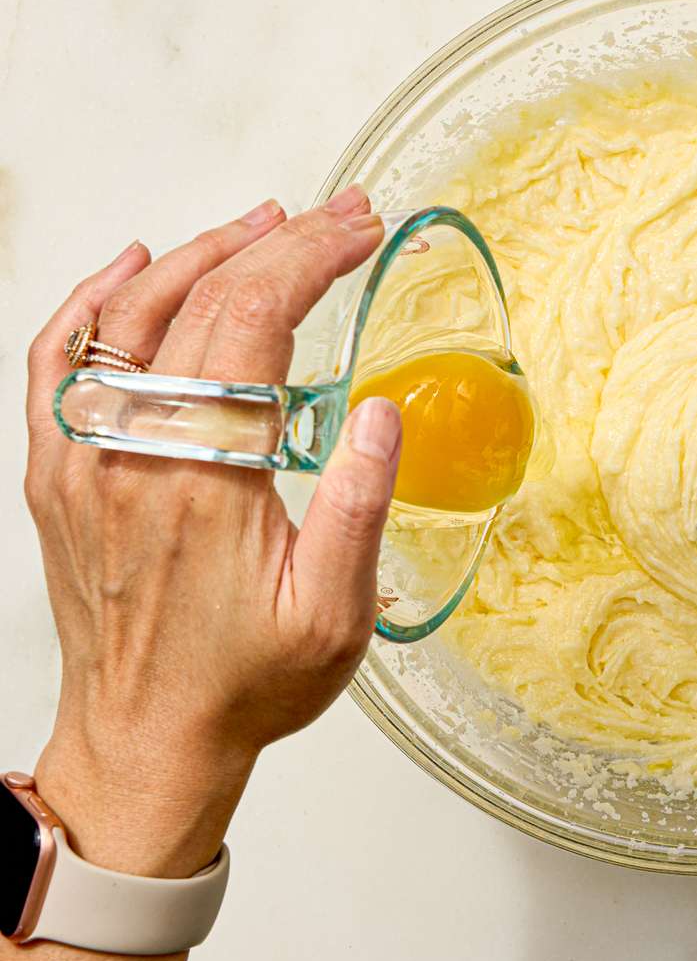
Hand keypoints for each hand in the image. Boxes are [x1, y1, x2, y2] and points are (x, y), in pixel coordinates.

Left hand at [21, 186, 401, 883]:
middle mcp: (128, 453)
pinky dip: (93, 299)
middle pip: (200, 301)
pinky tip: (133, 266)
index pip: (252, 320)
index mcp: (203, 479)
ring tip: (266, 221)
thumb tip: (378, 412)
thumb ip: (356, 507)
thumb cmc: (245, 687)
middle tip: (339, 215)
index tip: (360, 229)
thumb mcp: (331, 615)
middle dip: (279, 242)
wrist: (146, 744)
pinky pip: (55, 360)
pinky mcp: (57, 474)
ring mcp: (80, 459)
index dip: (311, 258)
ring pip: (127, 314)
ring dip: (201, 253)